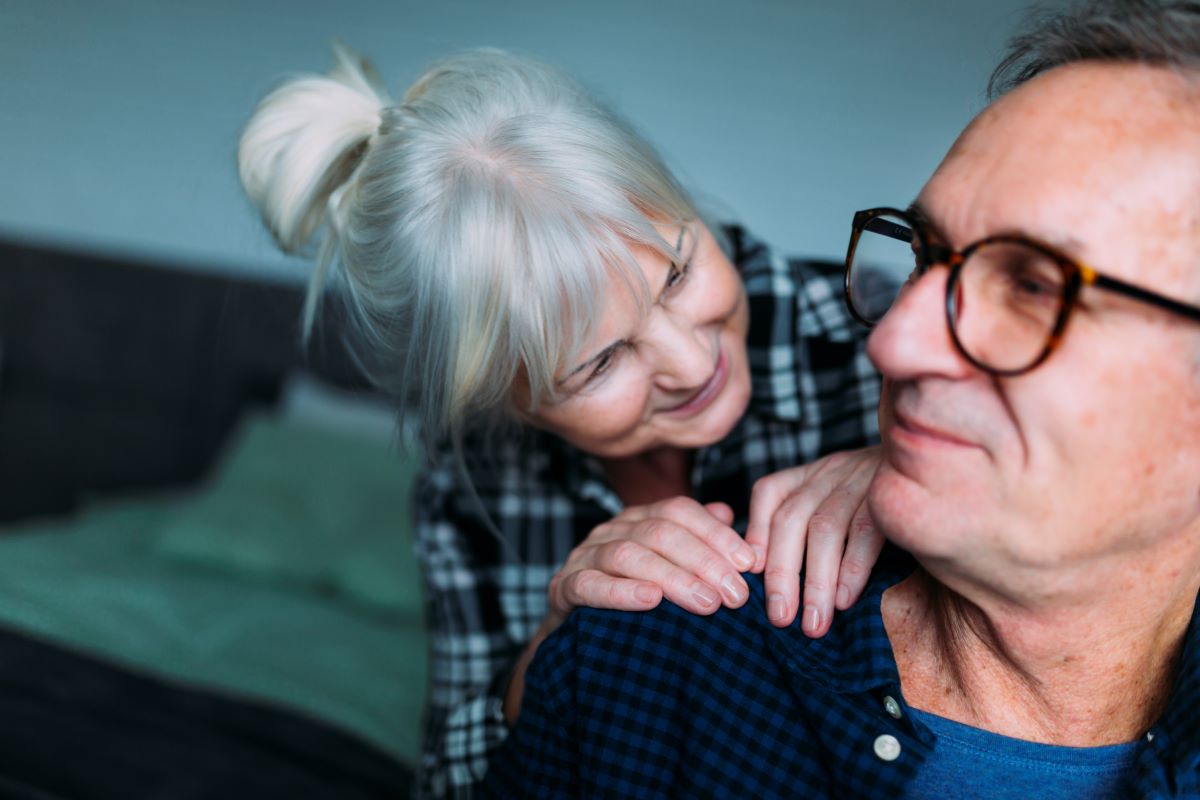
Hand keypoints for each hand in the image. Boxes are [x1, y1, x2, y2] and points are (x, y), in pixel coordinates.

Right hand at [546, 496, 756, 626]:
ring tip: (706, 603)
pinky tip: (650, 600)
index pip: (680, 511)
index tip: (749, 563)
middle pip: (660, 532)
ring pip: (628, 554)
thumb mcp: (673, 574)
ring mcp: (584, 555)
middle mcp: (611, 529)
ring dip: (672, 577)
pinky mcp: (563, 587)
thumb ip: (701, 546)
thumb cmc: (635, 603)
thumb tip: (731, 515)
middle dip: (704, 562)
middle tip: (735, 595)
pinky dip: (620, 592)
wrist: (578, 640)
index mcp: (639, 519)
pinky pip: (589, 584)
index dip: (717, 534)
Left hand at [747, 446, 883, 636]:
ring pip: (825, 528)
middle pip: (791, 519)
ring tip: (814, 623)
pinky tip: (847, 600)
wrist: (944, 457)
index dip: (756, 533)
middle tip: (780, 619)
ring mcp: (860, 478)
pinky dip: (852, 568)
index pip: (769, 492)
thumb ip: (813, 529)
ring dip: (816, 582)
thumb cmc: (886, 499)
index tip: (750, 574)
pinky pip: (866, 531)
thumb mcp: (843, 502)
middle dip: (781, 573)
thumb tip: (781, 581)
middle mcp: (831, 471)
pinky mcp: (891, 492)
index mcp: (813, 473)